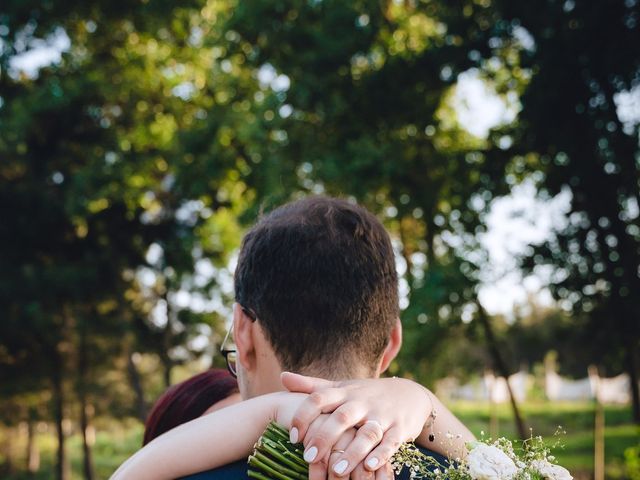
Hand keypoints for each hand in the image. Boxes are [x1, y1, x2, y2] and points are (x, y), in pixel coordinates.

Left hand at [282, 372, 431, 476]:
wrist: (410, 394)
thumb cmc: (366, 394)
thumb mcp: (341, 387)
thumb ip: (312, 386)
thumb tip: (282, 377)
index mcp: (345, 392)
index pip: (319, 398)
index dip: (303, 415)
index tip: (292, 436)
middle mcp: (362, 402)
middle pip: (342, 417)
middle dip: (325, 436)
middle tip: (308, 457)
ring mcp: (382, 415)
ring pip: (367, 432)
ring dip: (352, 452)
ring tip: (336, 471)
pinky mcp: (400, 428)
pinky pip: (391, 442)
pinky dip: (382, 454)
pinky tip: (370, 467)